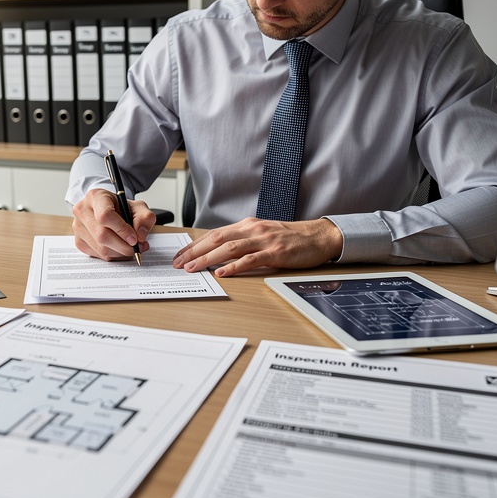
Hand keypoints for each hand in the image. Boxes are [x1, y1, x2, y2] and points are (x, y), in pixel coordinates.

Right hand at [72, 188, 155, 260]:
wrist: (109, 211)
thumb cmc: (122, 208)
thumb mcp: (138, 207)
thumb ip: (145, 218)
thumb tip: (140, 235)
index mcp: (95, 196)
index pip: (105, 216)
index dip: (121, 230)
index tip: (134, 238)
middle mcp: (82, 210)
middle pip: (102, 235)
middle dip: (123, 246)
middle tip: (137, 248)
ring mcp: (78, 227)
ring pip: (100, 248)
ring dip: (120, 253)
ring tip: (132, 248)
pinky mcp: (79, 241)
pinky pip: (97, 255)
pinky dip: (113, 256)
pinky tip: (120, 249)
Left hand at [172, 217, 343, 276]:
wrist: (318, 236)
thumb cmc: (290, 238)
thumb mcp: (262, 235)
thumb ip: (243, 241)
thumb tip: (218, 254)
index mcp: (247, 225)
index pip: (214, 234)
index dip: (194, 245)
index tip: (179, 256)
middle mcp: (252, 229)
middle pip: (216, 239)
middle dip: (194, 252)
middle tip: (178, 264)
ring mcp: (264, 240)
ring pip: (229, 248)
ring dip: (208, 259)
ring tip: (192, 268)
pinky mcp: (275, 252)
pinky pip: (251, 259)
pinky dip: (235, 266)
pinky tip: (222, 273)